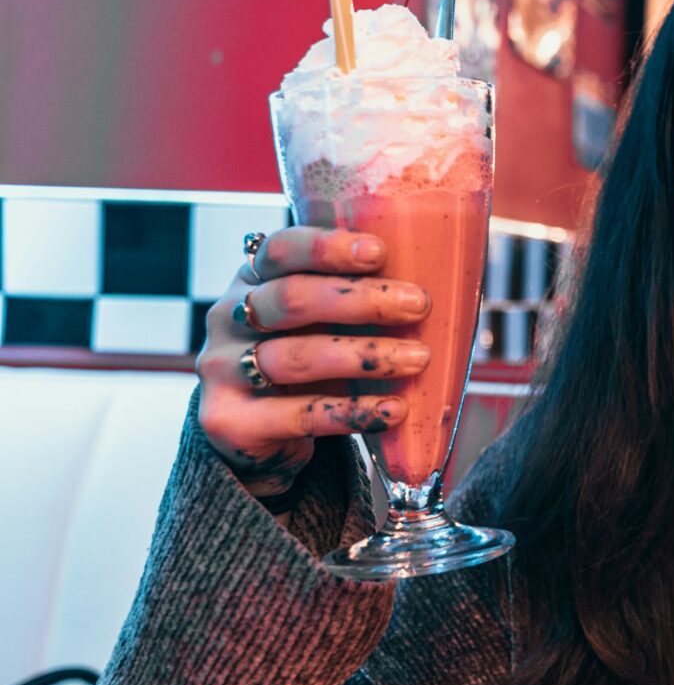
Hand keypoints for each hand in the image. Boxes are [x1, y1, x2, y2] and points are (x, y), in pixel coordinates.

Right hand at [197, 228, 430, 498]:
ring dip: (364, 356)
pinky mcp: (231, 420)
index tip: (380, 252)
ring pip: (296, 357)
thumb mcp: (317, 322)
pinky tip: (392, 410)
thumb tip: (439, 280)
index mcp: (252, 280)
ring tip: (417, 359)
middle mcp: (228, 318)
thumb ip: (351, 298)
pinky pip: (300, 414)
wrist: (253, 436)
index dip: (328, 248)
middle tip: (418, 305)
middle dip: (361, 300)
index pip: (281, 250)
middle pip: (292, 299)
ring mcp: (222, 369)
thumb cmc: (303, 362)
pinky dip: (352, 411)